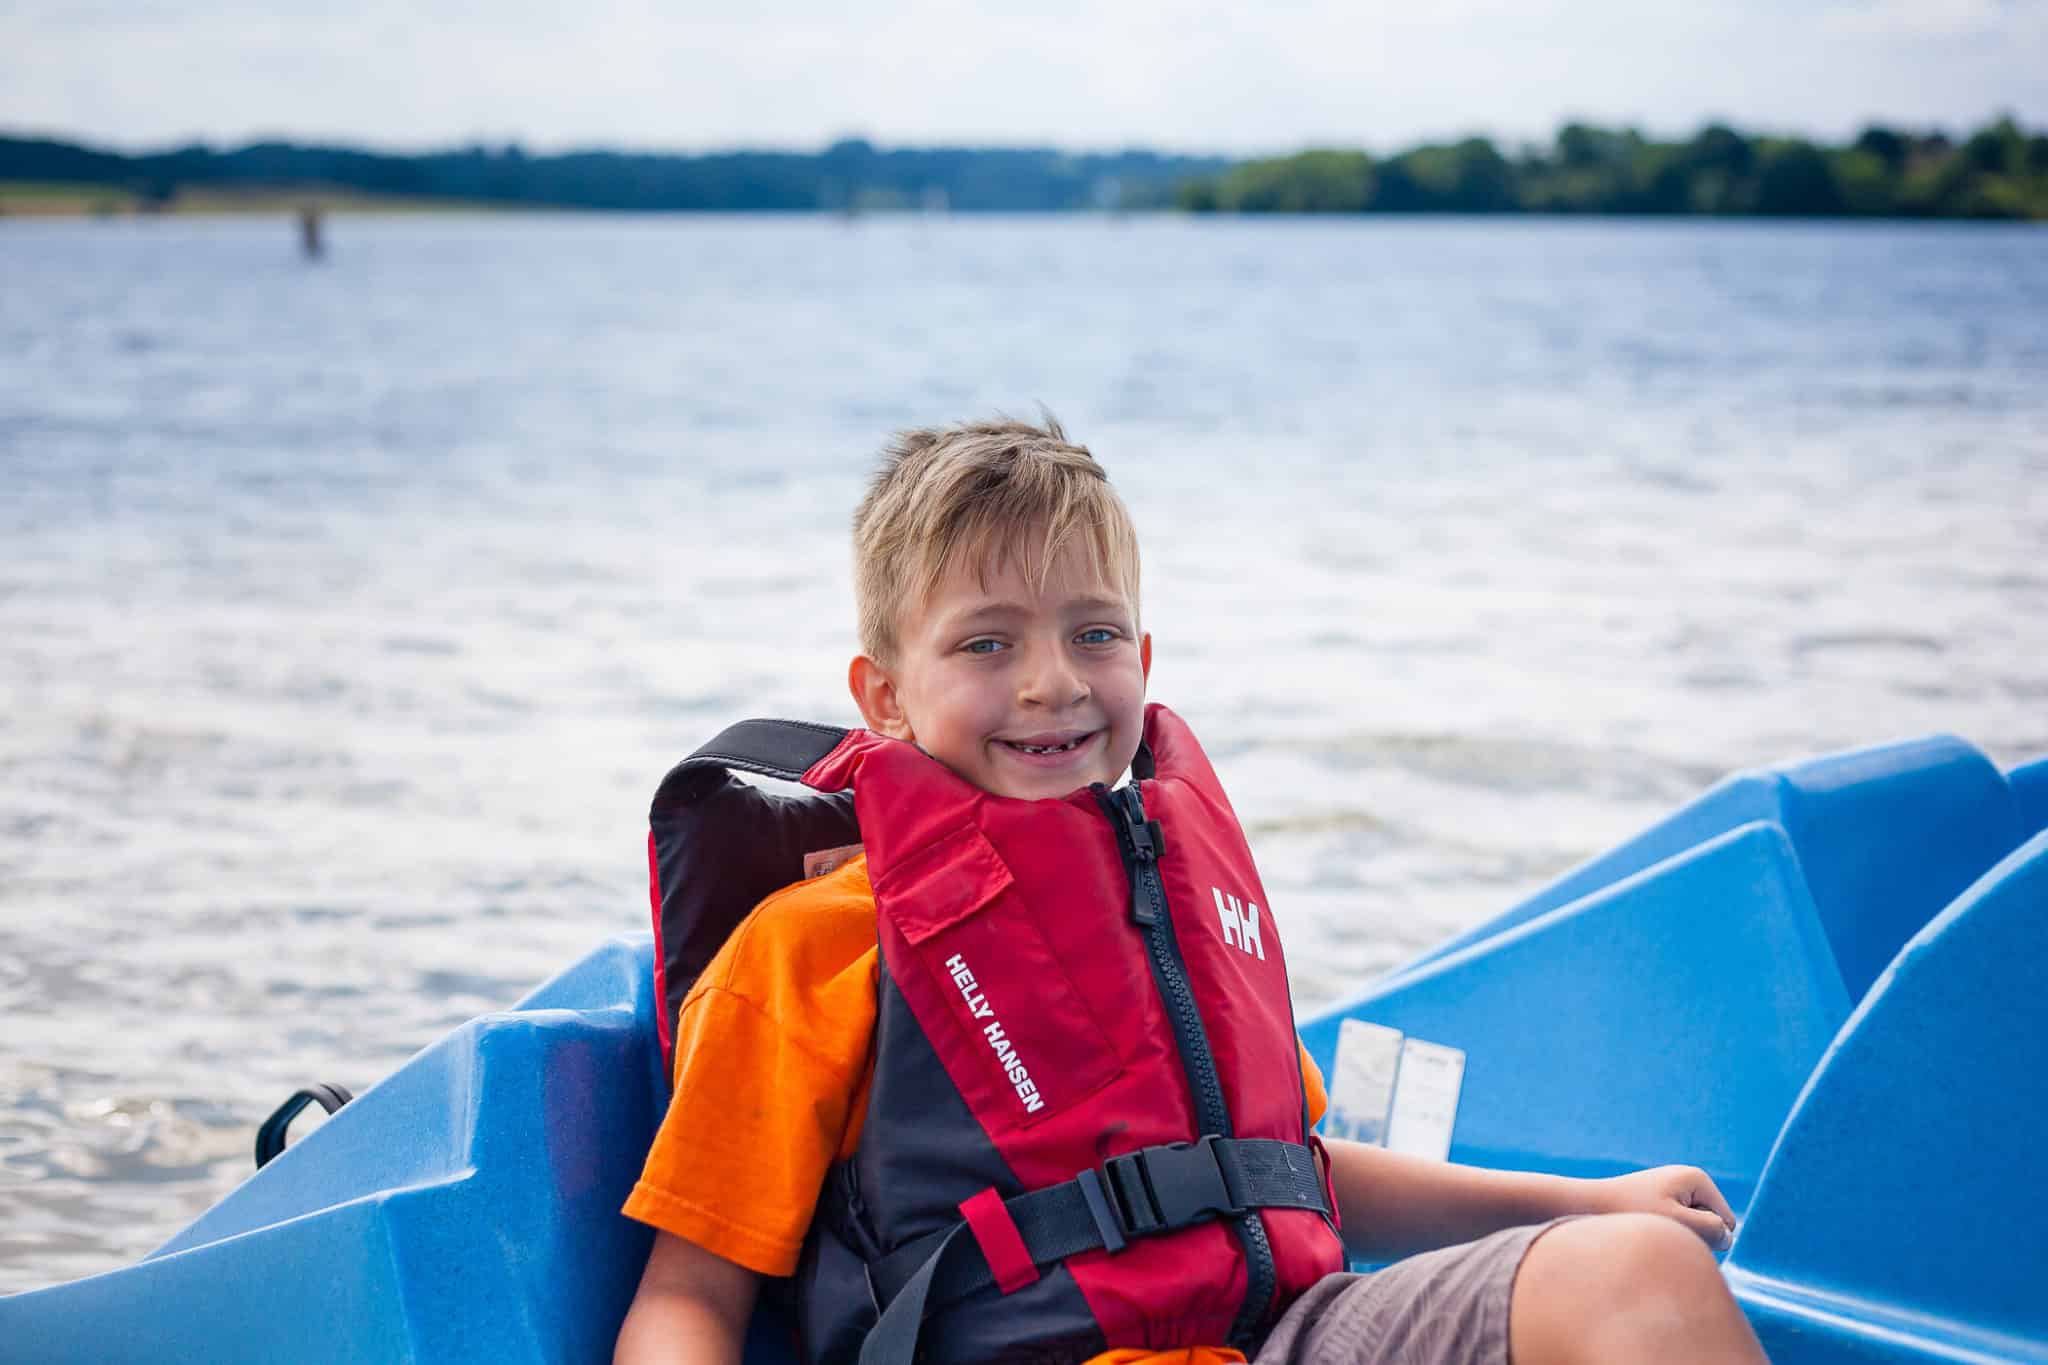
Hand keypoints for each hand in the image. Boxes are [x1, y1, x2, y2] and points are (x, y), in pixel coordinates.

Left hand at [1592, 1165, 1737, 1250]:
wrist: (1590, 1204)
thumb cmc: (1633, 1212)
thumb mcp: (1678, 1223)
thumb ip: (1712, 1230)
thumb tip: (1727, 1235)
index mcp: (1698, 1178)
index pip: (1727, 1222)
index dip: (1705, 1234)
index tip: (1673, 1225)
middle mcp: (1689, 1180)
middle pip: (1712, 1225)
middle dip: (1691, 1233)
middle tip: (1659, 1227)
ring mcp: (1675, 1189)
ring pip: (1693, 1228)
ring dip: (1676, 1234)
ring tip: (1649, 1225)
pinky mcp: (1660, 1200)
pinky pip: (1675, 1226)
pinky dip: (1663, 1230)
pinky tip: (1642, 1223)